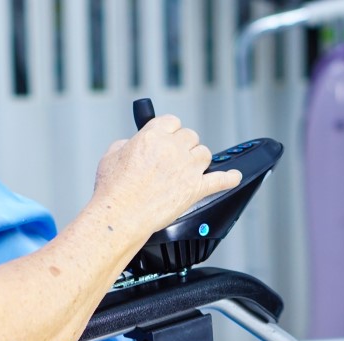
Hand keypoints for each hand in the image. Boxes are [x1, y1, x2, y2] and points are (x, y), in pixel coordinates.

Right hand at [91, 115, 241, 238]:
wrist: (121, 215)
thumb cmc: (113, 190)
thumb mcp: (110, 156)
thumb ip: (125, 144)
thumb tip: (132, 144)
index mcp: (153, 135)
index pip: (172, 122)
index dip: (169, 130)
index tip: (167, 137)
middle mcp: (173, 148)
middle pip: (190, 136)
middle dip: (183, 145)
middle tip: (174, 158)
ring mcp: (187, 169)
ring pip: (204, 154)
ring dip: (198, 159)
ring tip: (189, 169)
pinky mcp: (195, 189)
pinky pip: (220, 180)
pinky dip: (229, 178)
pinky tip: (233, 177)